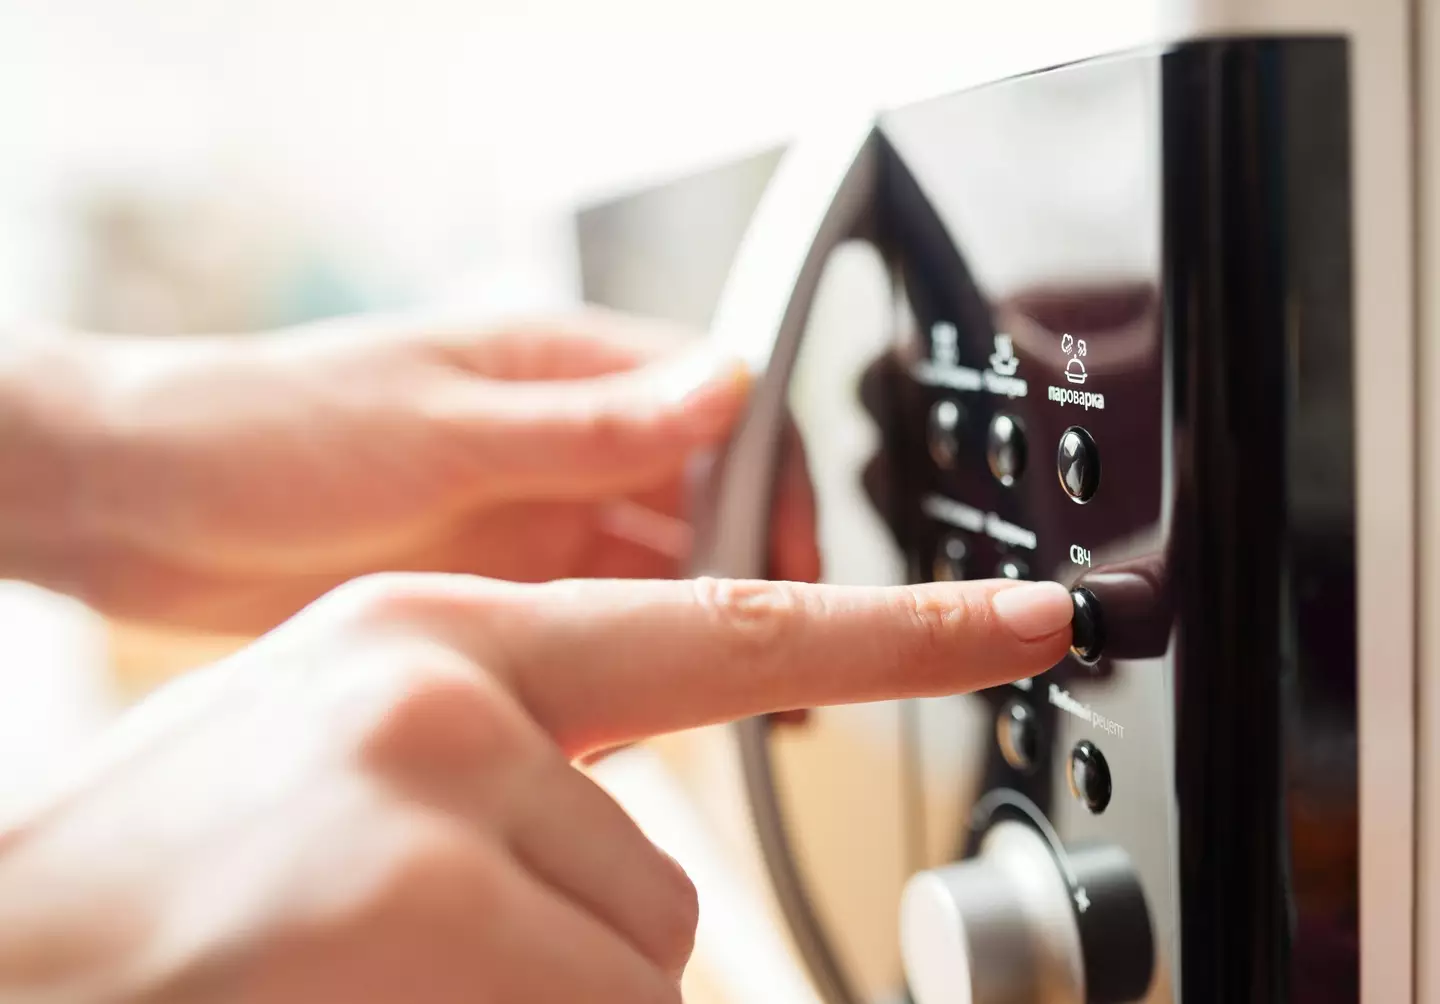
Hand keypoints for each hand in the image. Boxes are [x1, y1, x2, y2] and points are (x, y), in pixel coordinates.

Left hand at [0, 310, 817, 632]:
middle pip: (701, 493)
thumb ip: (590, 424)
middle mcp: (557, 443)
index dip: (771, 473)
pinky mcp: (496, 585)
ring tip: (728, 682)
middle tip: (773, 638)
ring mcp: (529, 517)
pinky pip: (595, 616)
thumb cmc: (263, 429)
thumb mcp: (441, 429)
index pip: (714, 405)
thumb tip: (726, 384)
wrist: (138, 508)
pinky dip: (630, 650)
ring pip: (654, 562)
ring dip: (695, 611)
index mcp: (555, 369)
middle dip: (750, 557)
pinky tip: (643, 691)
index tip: (795, 548)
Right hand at [0, 573, 1073, 1003]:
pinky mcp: (428, 914)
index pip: (724, 625)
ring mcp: (439, 796)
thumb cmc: (180, 874)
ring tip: (376, 968)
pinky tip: (381, 990)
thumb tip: (631, 853)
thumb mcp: (357, 757)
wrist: (10, 949)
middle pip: (661, 884)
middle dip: (574, 950)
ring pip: (631, 964)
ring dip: (536, 997)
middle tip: (405, 944)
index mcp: (441, 626)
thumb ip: (516, 762)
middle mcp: (451, 685)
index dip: (901, 629)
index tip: (1030, 620)